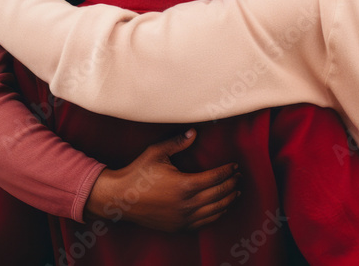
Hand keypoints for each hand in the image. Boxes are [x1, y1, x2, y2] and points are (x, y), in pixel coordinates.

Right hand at [86, 128, 240, 231]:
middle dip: (232, 184)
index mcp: (184, 185)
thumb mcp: (156, 153)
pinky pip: (204, 222)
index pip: (216, 178)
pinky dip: (216, 215)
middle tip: (239, 177)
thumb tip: (194, 132)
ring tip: (236, 192)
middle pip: (219, 194)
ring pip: (215, 210)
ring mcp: (183, 218)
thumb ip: (177, 142)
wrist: (120, 199)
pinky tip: (221, 208)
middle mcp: (187, 204)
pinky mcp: (178, 227)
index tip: (235, 166)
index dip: (228, 171)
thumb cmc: (138, 173)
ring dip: (228, 200)